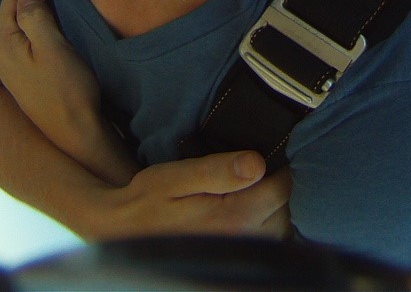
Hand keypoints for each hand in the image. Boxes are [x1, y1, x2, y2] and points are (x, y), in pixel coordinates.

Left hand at [0, 0, 127, 177]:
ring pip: (21, 23)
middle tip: (61, 22)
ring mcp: (1, 61)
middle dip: (37, 8)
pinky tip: (54, 51)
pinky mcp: (13, 70)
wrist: (73, 132)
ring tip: (61, 36)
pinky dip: (38, 37)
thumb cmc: (67, 88)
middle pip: (15, 8)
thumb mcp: (54, 46)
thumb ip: (35, 15)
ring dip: (40, 24)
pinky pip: (23, 38)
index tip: (56, 3)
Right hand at [91, 153, 291, 240]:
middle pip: (286, 209)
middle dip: (278, 186)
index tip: (271, 150)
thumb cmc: (148, 200)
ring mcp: (240, 253)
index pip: (282, 188)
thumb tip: (257, 163)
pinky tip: (247, 209)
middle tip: (260, 166)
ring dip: (273, 206)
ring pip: (280, 227)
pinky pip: (266, 240)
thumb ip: (217, 170)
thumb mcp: (175, 177)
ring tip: (254, 186)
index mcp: (233, 217)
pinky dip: (264, 223)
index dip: (280, 165)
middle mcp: (243, 240)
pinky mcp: (234, 260)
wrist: (124, 231)